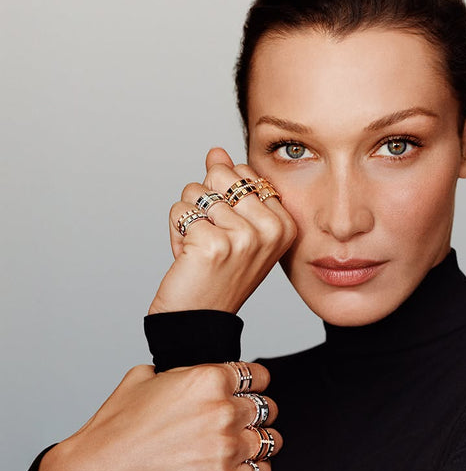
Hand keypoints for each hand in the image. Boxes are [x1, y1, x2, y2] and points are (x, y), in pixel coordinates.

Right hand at [37, 362, 281, 470]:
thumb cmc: (116, 427)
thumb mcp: (145, 377)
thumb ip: (183, 371)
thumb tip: (197, 371)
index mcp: (208, 379)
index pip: (259, 376)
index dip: (256, 385)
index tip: (251, 393)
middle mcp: (222, 411)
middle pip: (267, 408)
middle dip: (256, 414)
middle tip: (243, 422)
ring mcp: (224, 448)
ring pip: (270, 440)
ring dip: (259, 442)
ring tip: (245, 446)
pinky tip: (241, 469)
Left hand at [149, 148, 296, 314]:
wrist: (201, 317)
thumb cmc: (219, 273)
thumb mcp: (236, 226)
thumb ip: (231, 187)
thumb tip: (217, 152)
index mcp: (285, 224)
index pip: (245, 172)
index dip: (226, 196)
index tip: (232, 230)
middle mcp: (271, 230)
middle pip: (222, 175)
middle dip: (206, 201)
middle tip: (214, 238)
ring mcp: (245, 237)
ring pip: (196, 191)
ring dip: (190, 219)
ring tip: (201, 249)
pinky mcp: (215, 243)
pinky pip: (180, 210)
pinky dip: (176, 232)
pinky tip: (189, 257)